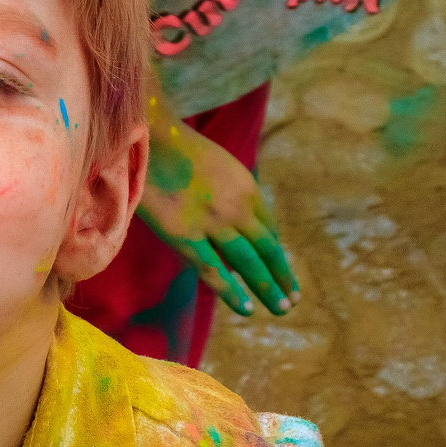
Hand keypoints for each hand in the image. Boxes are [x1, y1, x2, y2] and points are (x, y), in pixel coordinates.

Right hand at [139, 119, 296, 316]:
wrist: (152, 138)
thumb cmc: (180, 150)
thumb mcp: (221, 167)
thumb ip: (233, 194)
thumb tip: (240, 224)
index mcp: (248, 189)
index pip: (269, 231)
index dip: (277, 256)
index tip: (283, 273)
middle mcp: (238, 208)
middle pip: (267, 250)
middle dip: (282, 277)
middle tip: (293, 300)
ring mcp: (213, 224)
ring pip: (248, 263)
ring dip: (267, 288)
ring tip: (281, 308)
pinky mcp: (185, 237)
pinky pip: (214, 270)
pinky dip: (232, 292)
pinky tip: (246, 308)